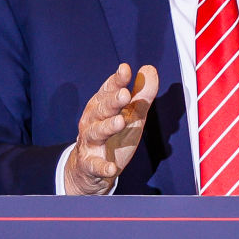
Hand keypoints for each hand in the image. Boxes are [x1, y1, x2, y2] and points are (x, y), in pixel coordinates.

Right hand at [64, 63, 158, 194]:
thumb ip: (141, 94)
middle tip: (125, 94)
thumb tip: (149, 69)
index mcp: (102, 105)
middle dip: (113, 101)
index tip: (125, 69)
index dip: (117, 80)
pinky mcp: (90, 164)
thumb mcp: (132, 113)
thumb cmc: (114, 134)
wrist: (91, 169)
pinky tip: (111, 168)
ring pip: (96, 132)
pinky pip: (95, 165)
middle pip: (102, 108)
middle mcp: (92, 121)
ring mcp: (90, 142)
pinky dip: (102, 167)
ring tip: (120, 121)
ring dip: (107, 127)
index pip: (108, 90)